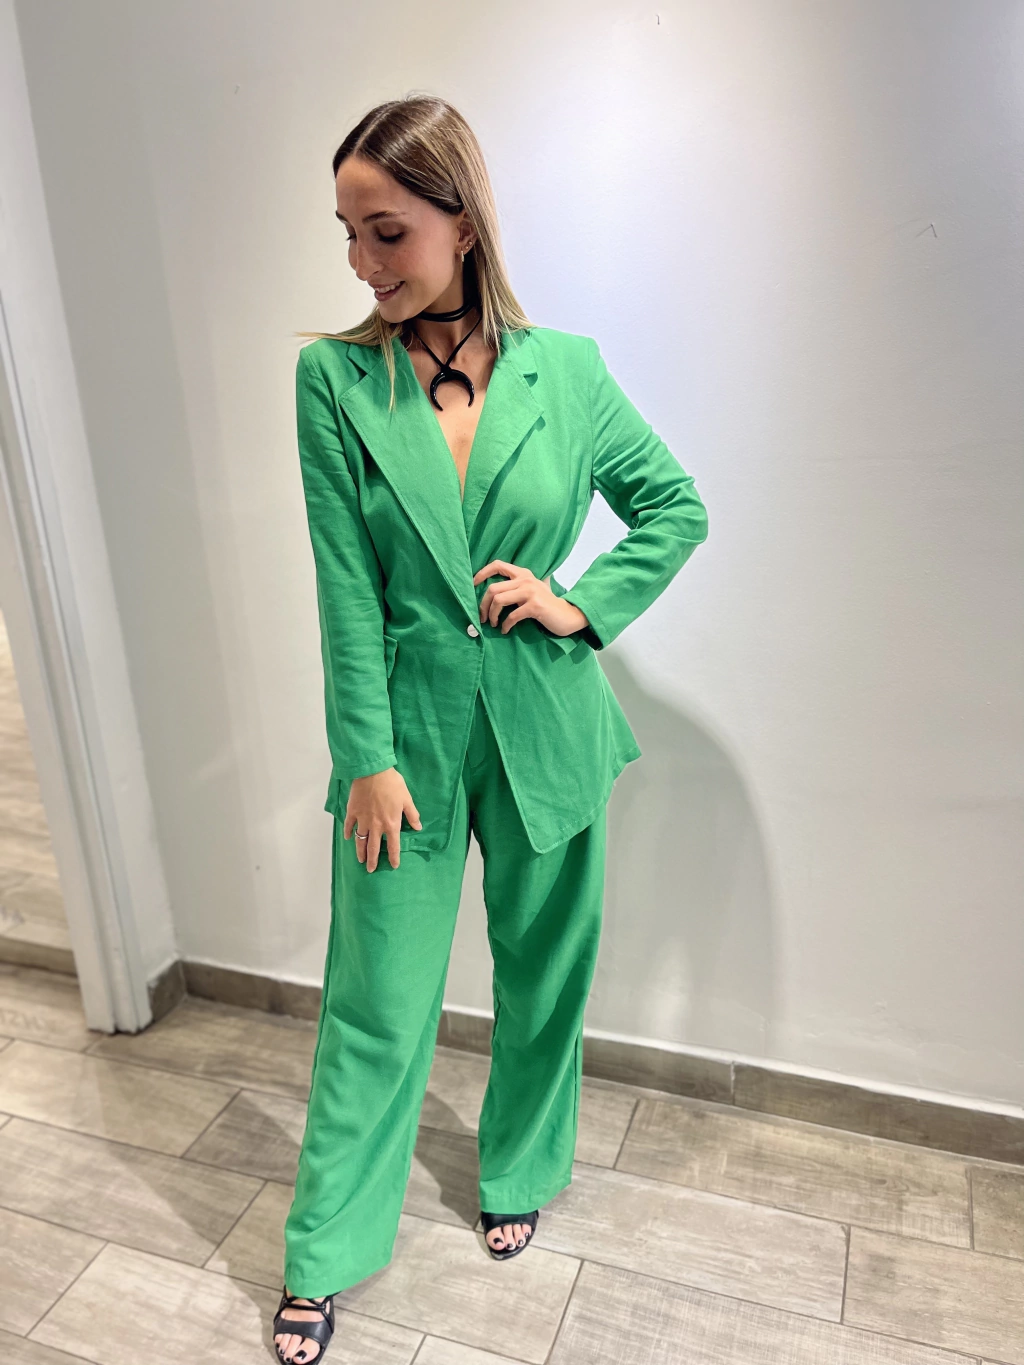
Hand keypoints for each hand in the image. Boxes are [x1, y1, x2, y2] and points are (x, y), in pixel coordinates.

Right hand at [344, 768, 421, 871]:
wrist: (372, 772)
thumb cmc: (392, 784)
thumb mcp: (407, 799)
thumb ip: (412, 815)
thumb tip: (418, 827)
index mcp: (391, 824)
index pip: (393, 846)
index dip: (394, 857)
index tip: (394, 866)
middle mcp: (376, 826)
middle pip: (373, 848)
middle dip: (373, 860)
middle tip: (371, 870)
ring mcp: (362, 820)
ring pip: (360, 840)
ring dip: (360, 852)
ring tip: (360, 860)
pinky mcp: (352, 812)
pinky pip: (349, 826)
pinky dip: (348, 833)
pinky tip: (348, 838)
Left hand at [473, 561, 589, 637]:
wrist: (568, 615)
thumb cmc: (546, 606)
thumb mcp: (532, 590)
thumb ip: (516, 588)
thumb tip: (490, 596)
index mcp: (523, 573)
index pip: (497, 565)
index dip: (482, 573)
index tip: (473, 585)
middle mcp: (526, 579)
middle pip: (493, 589)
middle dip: (483, 606)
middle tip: (482, 618)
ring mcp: (531, 592)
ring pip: (498, 600)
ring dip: (492, 616)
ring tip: (494, 624)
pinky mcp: (535, 606)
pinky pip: (511, 616)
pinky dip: (505, 625)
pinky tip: (505, 630)